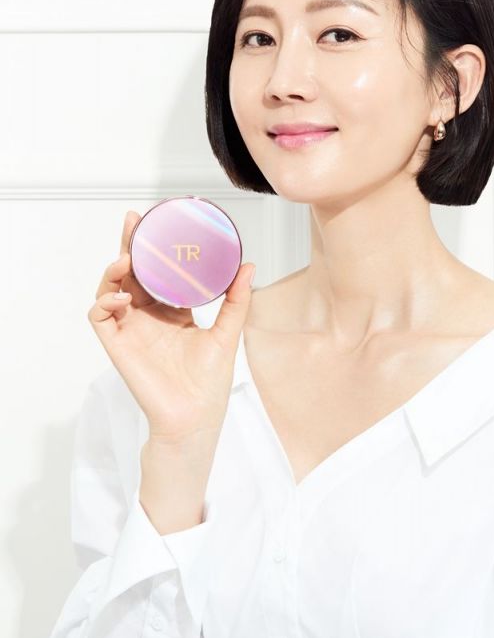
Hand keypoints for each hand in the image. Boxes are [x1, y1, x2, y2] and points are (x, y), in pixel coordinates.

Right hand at [87, 209, 254, 448]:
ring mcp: (131, 330)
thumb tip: (249, 266)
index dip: (155, 247)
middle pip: (133, 273)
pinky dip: (105, 302)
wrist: (196, 417)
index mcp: (172, 311)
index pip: (158, 271)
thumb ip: (236, 300)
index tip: (160, 221)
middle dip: (130, 245)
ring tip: (126, 259)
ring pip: (111, 289)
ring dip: (114, 271)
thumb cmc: (210, 382)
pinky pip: (100, 317)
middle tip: (134, 221)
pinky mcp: (118, 346)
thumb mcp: (227, 333)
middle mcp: (148, 316)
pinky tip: (122, 296)